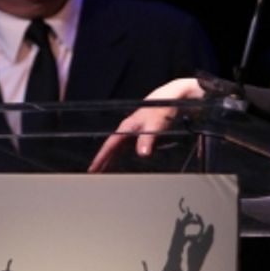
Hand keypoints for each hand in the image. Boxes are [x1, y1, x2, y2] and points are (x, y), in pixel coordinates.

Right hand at [88, 78, 205, 171]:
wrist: (176, 96)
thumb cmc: (164, 106)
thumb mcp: (155, 123)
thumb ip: (147, 139)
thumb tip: (141, 153)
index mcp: (127, 126)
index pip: (110, 145)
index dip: (101, 157)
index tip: (93, 169)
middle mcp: (129, 129)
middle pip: (112, 148)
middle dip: (103, 160)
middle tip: (95, 174)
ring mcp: (136, 131)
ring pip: (120, 148)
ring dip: (113, 159)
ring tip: (106, 171)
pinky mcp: (145, 133)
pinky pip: (130, 147)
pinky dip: (125, 156)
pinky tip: (125, 162)